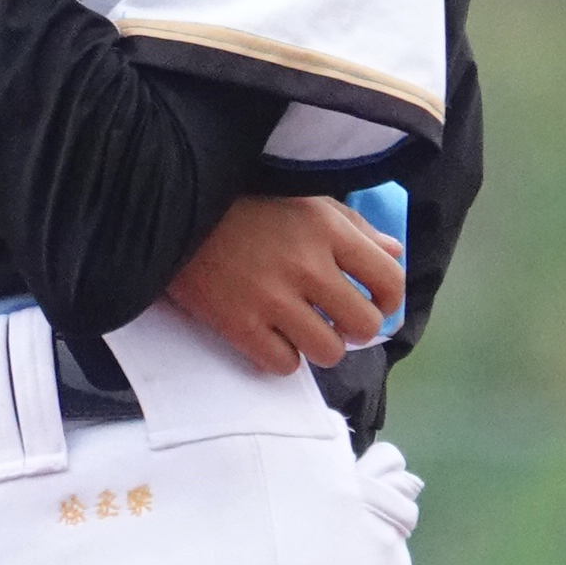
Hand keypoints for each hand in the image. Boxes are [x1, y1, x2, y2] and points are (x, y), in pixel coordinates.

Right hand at [167, 195, 402, 377]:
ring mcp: (270, 297)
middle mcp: (305, 264)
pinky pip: (283, 365)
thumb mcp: (304, 199)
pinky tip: (271, 337)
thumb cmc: (245, 202)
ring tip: (302, 330)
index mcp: (326, 228)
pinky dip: (282, 357)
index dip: (388, 301)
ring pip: (328, 352)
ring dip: (320, 346)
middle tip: (336, 321)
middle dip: (355, 329)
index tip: (373, 303)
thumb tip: (395, 254)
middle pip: (363, 324)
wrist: (170, 210)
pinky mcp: (237, 323)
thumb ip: (353, 226)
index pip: (388, 280)